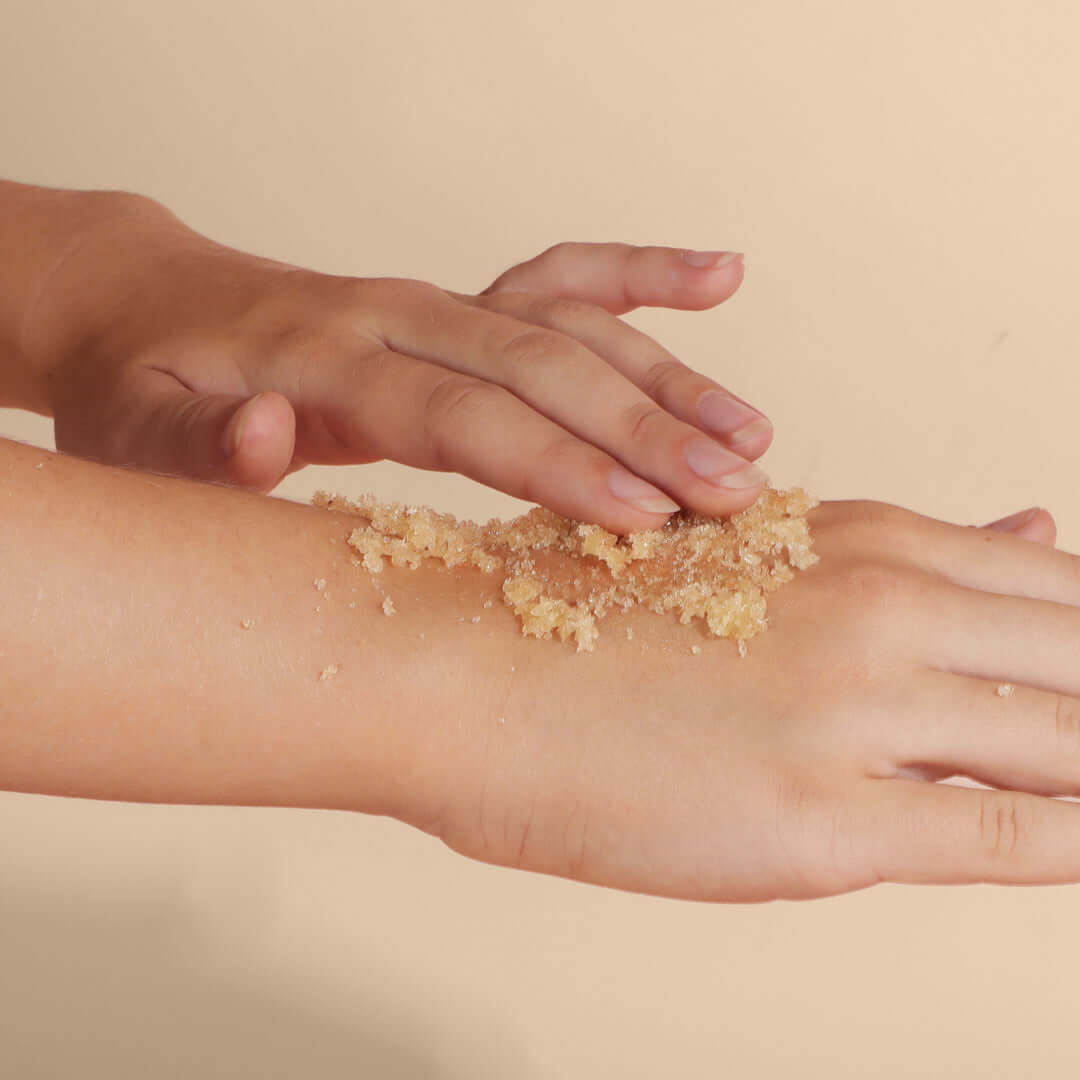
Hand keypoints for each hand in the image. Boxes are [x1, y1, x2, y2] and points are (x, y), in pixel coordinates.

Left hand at [40, 197, 769, 531]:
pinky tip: (722, 276)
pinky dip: (644, 276)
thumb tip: (267, 436)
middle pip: (538, 362)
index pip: (458, 411)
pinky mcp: (457, 306)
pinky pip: (564, 278)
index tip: (641, 514)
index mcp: (321, 356)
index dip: (554, 462)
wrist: (150, 311)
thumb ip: (199, 445)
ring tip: (753, 435)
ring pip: (570, 323)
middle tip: (733, 491)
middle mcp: (394, 312)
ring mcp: (433, 301)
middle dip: (643, 429)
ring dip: (667, 376)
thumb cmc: (146, 388)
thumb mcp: (136, 433)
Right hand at [421, 501, 1079, 900]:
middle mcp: (878, 608)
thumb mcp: (745, 553)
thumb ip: (895, 555)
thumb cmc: (582, 612)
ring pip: (1070, 741)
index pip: (1057, 589)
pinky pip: (1006, 838)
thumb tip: (1038, 528)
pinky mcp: (821, 822)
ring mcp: (856, 712)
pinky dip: (1072, 843)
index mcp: (860, 540)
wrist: (463, 665)